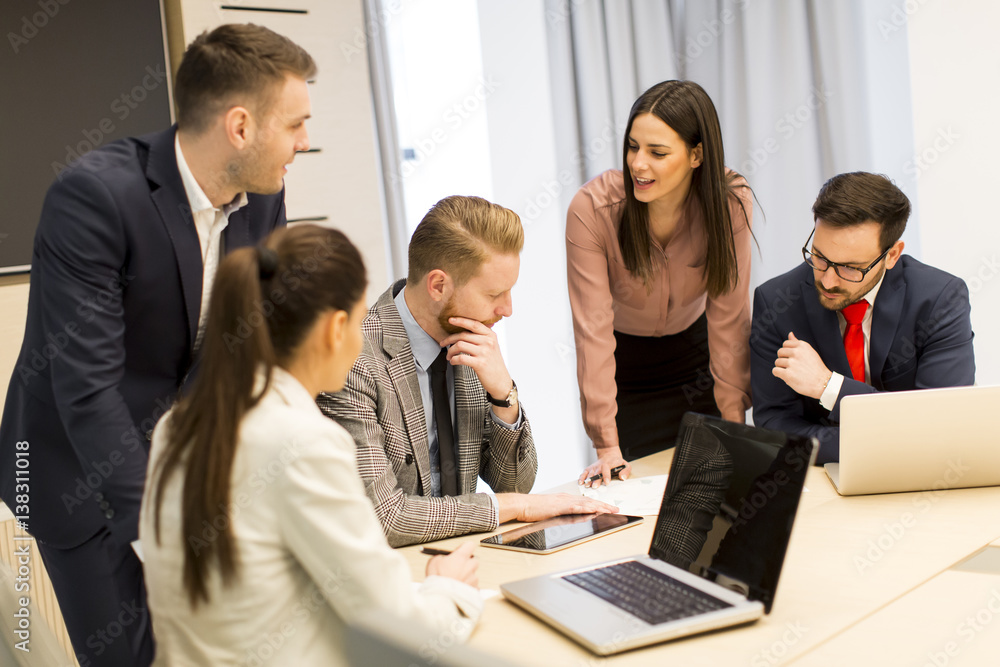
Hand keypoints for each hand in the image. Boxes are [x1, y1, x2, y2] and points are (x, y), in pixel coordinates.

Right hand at [425, 541, 478, 587]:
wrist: (441, 598)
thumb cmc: (437, 580)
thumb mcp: (433, 562)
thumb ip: (440, 557)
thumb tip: (442, 558)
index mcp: (461, 557)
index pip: (470, 545)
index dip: (464, 548)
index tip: (459, 552)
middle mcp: (469, 566)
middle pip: (473, 560)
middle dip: (466, 563)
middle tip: (456, 567)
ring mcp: (473, 578)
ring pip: (473, 574)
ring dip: (467, 576)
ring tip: (455, 581)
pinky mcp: (474, 589)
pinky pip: (473, 585)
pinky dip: (467, 586)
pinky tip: (458, 589)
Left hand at [441, 317, 512, 401]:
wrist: (501, 380)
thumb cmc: (493, 363)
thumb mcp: (492, 346)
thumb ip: (481, 337)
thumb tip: (463, 330)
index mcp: (491, 335)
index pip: (474, 324)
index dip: (461, 320)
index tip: (450, 320)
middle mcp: (488, 342)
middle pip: (463, 335)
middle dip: (449, 339)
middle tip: (443, 343)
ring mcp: (484, 353)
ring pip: (460, 345)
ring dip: (450, 351)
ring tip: (449, 356)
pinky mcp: (480, 364)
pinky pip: (461, 358)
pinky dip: (453, 360)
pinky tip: (453, 361)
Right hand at [496, 492, 618, 522]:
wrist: (522, 505)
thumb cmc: (533, 509)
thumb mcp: (550, 510)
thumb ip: (561, 511)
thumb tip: (570, 516)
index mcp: (565, 499)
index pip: (586, 501)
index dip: (599, 504)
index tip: (608, 507)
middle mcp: (566, 498)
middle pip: (589, 501)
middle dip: (604, 505)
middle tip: (617, 508)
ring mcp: (563, 501)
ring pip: (586, 503)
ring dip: (600, 506)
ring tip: (611, 509)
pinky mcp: (558, 506)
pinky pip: (575, 507)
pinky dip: (585, 508)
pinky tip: (593, 510)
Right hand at [578, 447, 631, 488]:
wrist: (609, 454)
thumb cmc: (617, 462)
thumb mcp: (625, 464)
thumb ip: (626, 471)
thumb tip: (622, 478)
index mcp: (609, 463)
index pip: (606, 468)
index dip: (606, 475)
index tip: (607, 483)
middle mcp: (600, 464)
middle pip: (597, 472)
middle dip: (595, 480)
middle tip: (595, 487)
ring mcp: (594, 466)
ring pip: (590, 472)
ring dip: (588, 479)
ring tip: (587, 486)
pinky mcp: (590, 468)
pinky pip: (585, 472)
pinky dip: (582, 477)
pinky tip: (580, 482)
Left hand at [772, 332, 831, 398]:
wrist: (823, 383)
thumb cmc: (816, 368)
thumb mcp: (809, 352)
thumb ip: (797, 342)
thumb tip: (790, 333)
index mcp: (802, 346)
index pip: (785, 344)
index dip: (787, 352)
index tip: (792, 358)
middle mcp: (797, 352)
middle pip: (780, 352)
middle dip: (783, 359)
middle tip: (791, 366)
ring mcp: (792, 363)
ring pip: (777, 362)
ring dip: (781, 367)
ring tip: (791, 371)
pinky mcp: (788, 374)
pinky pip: (775, 371)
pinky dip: (778, 374)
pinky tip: (786, 376)